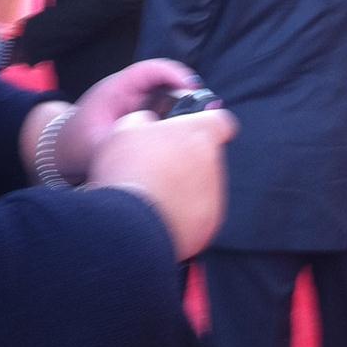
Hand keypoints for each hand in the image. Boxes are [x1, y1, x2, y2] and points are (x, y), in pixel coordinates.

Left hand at [53, 58, 201, 182]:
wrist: (63, 150)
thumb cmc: (76, 144)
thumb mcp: (96, 147)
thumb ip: (120, 146)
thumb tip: (151, 149)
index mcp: (118, 89)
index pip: (150, 70)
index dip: (173, 73)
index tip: (192, 86)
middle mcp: (133, 92)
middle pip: (168, 81)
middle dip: (189, 91)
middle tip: (209, 108)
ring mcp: (141, 104)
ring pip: (172, 96)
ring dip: (188, 107)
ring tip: (205, 121)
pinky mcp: (146, 117)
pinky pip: (169, 112)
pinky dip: (181, 120)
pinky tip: (191, 134)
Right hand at [87, 108, 237, 261]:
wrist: (131, 223)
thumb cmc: (129, 172)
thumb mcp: (125, 130)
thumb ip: (144, 121)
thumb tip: (146, 123)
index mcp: (199, 135)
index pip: (220, 122)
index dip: (206, 124)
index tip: (192, 130)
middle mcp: (214, 164)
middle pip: (206, 158)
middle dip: (184, 161)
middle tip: (155, 167)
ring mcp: (214, 198)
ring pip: (201, 188)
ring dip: (182, 189)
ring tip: (150, 195)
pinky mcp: (208, 225)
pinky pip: (196, 216)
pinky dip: (180, 215)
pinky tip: (156, 215)